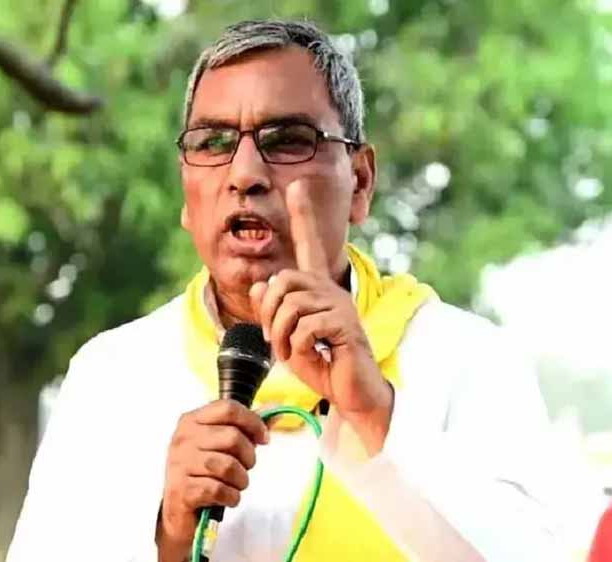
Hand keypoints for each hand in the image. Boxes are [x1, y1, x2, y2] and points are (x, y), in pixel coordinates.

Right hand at [157, 400, 268, 560]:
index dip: (253, 422)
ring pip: (228, 466)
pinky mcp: (182, 490)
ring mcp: (179, 464)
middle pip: (232, 437)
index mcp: (192, 421)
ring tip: (236, 484)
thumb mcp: (220, 445)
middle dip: (249, 457)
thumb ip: (245, 428)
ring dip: (241, 480)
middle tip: (246, 468)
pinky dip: (231, 497)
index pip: (228, 408)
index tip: (263, 438)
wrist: (178, 509)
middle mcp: (183, 438)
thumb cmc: (202, 473)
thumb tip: (275, 411)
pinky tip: (227, 497)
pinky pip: (219, 490)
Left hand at [249, 180, 393, 453]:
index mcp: (318, 290)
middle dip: (268, 313)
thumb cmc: (322, 365)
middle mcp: (331, 290)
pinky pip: (304, 328)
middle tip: (276, 340)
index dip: (304, 216)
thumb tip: (260, 285)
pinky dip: (297, 348)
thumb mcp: (288, 338)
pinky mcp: (346, 325)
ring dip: (281, 336)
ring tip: (293, 352)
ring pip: (289, 306)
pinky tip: (311, 357)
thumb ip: (272, 312)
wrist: (351, 393)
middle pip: (282, 281)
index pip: (311, 246)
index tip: (297, 186)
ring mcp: (340, 306)